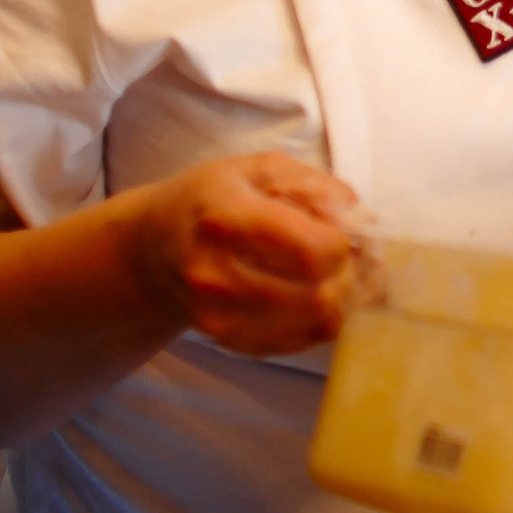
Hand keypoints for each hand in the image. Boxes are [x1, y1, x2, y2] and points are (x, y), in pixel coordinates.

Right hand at [129, 153, 356, 354]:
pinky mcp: (230, 341)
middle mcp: (216, 273)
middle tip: (351, 256)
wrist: (155, 249)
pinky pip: (300, 343)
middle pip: (318, 295)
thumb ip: (314, 187)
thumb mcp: (259, 169)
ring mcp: (219, 316)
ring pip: (316, 324)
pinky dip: (322, 321)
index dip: (343, 243)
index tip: (341, 231)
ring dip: (343, 299)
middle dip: (350, 274)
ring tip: (337, 272)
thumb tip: (358, 219)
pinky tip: (316, 294)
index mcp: (225, 217)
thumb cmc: (212, 199)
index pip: (310, 250)